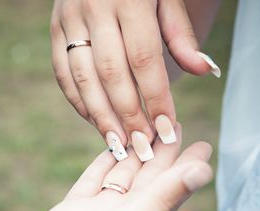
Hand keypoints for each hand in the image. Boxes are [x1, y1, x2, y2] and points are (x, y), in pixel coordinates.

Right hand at [11, 125, 212, 210]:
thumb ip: (163, 198)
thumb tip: (204, 171)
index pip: (172, 185)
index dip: (187, 164)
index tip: (204, 143)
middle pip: (148, 176)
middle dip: (161, 149)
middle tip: (170, 121)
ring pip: (121, 174)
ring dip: (133, 151)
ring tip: (143, 126)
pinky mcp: (74, 209)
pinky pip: (94, 179)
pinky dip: (103, 162)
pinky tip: (111, 148)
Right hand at [50, 0, 220, 160]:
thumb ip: (180, 32)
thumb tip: (204, 70)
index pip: (144, 58)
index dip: (156, 97)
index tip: (167, 129)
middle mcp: (94, 9)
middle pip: (112, 74)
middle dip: (128, 115)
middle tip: (142, 147)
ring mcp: (69, 19)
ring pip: (83, 78)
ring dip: (100, 116)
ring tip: (118, 144)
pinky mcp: (55, 29)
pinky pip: (62, 73)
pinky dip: (78, 101)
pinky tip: (94, 121)